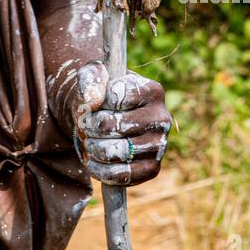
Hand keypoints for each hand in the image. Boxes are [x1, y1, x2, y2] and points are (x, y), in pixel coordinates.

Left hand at [73, 64, 170, 187]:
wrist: (105, 119)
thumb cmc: (100, 94)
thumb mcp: (91, 75)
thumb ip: (90, 80)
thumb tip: (93, 101)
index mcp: (153, 90)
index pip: (117, 96)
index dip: (96, 102)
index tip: (93, 104)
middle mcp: (162, 118)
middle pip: (113, 125)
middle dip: (90, 126)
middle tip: (86, 125)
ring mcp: (160, 145)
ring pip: (115, 152)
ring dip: (93, 147)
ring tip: (91, 141)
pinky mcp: (152, 168)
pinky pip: (120, 175)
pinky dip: (99, 170)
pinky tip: (94, 160)